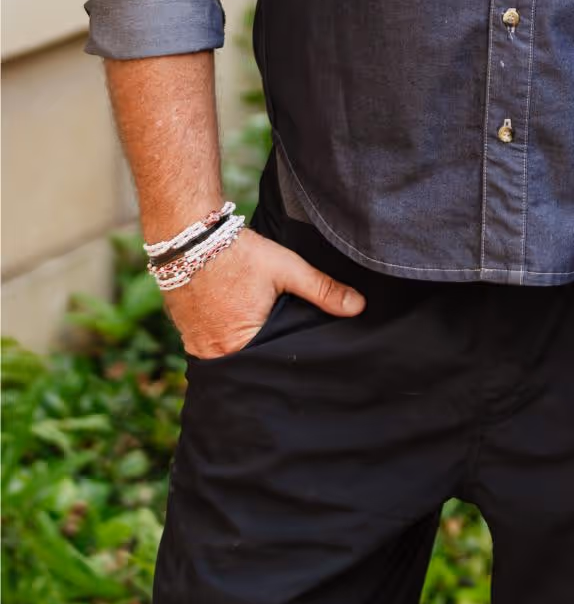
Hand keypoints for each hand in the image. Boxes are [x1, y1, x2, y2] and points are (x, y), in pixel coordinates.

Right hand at [165, 225, 364, 360]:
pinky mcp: (185, 335)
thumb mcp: (287, 269)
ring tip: (261, 339)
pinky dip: (224, 340)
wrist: (190, 237)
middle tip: (282, 346)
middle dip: (265, 360)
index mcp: (240, 346)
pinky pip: (210, 348)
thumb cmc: (239, 253)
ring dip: (243, 350)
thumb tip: (358, 307)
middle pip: (248, 366)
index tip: (298, 355)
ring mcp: (195, 347)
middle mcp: (214, 355)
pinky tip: (235, 326)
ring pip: (229, 358)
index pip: (271, 366)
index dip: (286, 361)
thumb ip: (323, 289)